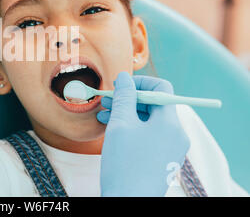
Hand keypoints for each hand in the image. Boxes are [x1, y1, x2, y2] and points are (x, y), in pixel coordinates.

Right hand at [97, 71, 189, 196]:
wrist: (129, 203)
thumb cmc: (124, 164)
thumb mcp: (120, 125)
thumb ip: (124, 97)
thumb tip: (125, 77)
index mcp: (170, 123)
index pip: (162, 88)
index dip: (140, 82)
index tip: (119, 85)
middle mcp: (175, 134)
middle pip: (154, 105)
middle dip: (129, 99)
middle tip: (107, 100)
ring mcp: (170, 148)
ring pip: (149, 121)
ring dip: (127, 114)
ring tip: (104, 115)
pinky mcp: (162, 159)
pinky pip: (149, 135)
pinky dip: (132, 129)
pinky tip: (112, 130)